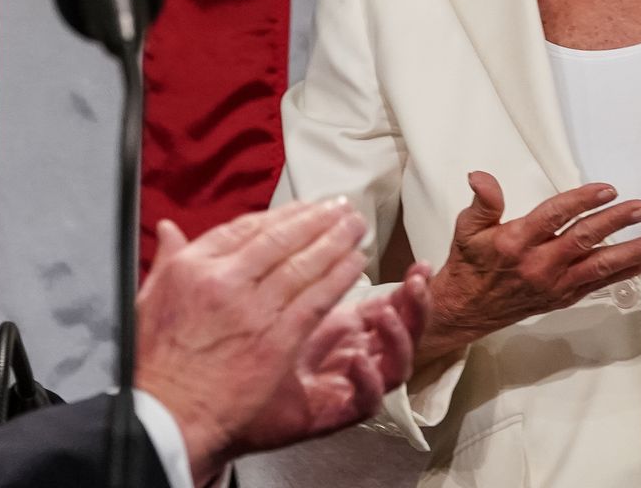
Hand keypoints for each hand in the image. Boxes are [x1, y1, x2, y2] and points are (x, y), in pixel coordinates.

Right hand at [134, 200, 369, 481]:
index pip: (244, 228)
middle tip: (341, 207)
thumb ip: (166, 260)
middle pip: (280, 239)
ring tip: (355, 227)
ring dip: (336, 242)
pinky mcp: (276, 341)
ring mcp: (253, 311)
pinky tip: (355, 265)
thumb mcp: (148, 301)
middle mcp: (224, 281)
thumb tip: (169, 230)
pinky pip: (316, 300)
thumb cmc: (155, 365)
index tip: (304, 208)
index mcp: (191, 267)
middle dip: (317, 219)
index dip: (282, 215)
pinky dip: (339, 279)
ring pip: (303, 265)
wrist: (167, 417)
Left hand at [232, 262, 431, 453]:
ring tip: (385, 314)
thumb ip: (305, 270)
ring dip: (398, 338)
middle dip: (416, 306)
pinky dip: (368, 380)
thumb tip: (317, 228)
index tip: (420, 265)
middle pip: (406, 334)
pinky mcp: (336, 412)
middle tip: (416, 282)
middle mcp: (357, 353)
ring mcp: (349, 385)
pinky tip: (358, 361)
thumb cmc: (248, 348)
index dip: (410, 288)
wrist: (220, 400)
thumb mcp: (280, 298)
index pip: (393, 306)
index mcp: (350, 328)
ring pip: (396, 367)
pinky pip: (366, 402)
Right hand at [417, 171, 640, 365]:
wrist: (466, 310)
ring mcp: (554, 284)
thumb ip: (483, 202)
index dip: (582, 201)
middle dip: (617, 222)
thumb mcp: (467, 228)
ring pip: (599, 266)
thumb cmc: (469, 265)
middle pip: (584, 239)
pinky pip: (599, 284)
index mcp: (515, 243)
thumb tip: (481, 177)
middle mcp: (539, 265)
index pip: (554, 216)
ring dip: (632, 252)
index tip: (606, 189)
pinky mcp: (563, 298)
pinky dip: (624, 273)